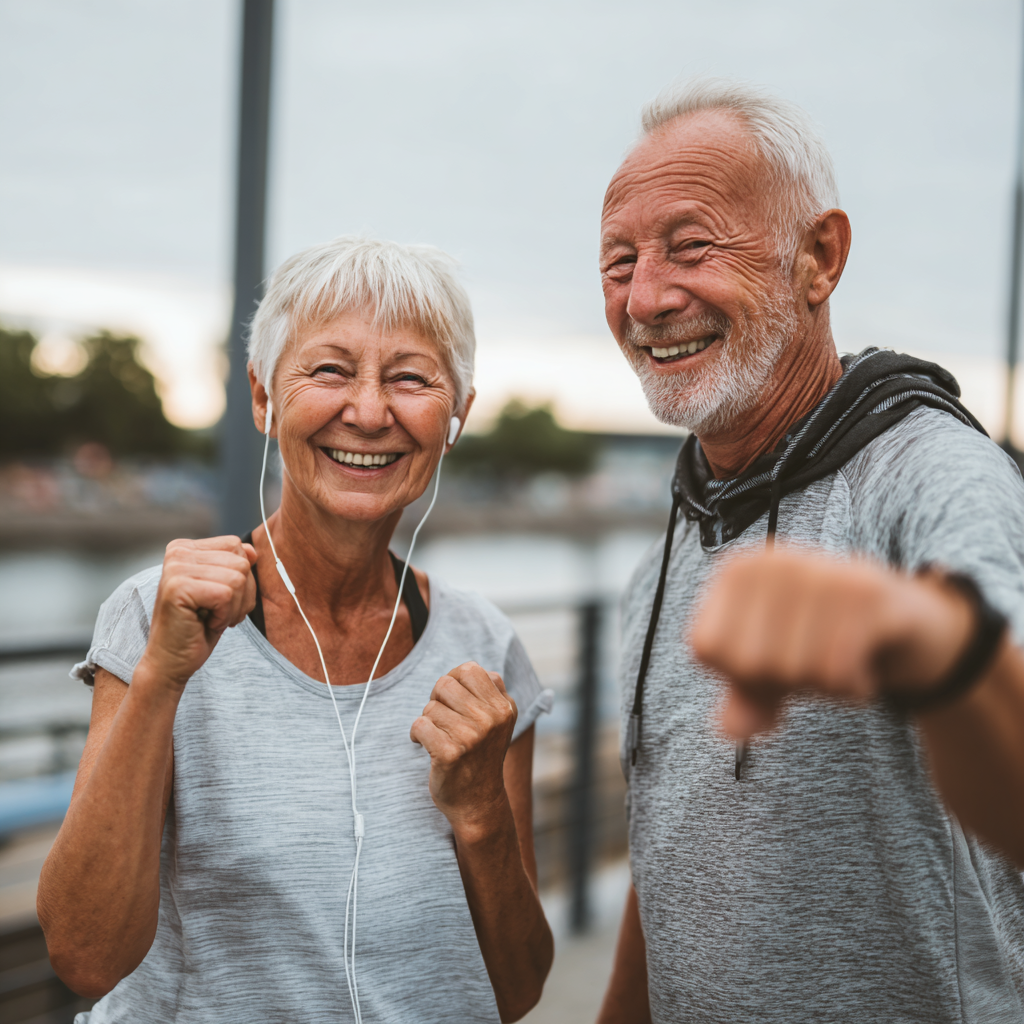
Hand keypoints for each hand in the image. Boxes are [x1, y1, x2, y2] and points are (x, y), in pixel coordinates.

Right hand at [139, 537, 256, 692]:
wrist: (171, 661)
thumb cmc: (198, 627)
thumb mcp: (223, 590)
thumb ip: (235, 565)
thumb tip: (252, 550)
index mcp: (185, 548)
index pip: (236, 546)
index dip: (240, 577)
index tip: (219, 598)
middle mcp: (177, 552)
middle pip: (241, 563)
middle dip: (240, 595)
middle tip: (217, 613)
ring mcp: (175, 568)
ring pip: (238, 579)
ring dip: (233, 608)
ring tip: (211, 618)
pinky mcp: (177, 588)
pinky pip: (226, 595)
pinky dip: (224, 616)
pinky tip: (205, 624)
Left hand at [410, 662, 517, 839]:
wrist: (478, 802)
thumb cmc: (482, 755)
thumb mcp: (498, 721)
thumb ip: (489, 692)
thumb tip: (466, 669)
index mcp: (504, 707)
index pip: (469, 669)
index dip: (454, 680)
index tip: (452, 701)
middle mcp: (491, 719)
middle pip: (444, 684)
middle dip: (436, 700)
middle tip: (441, 720)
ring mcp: (471, 737)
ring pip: (430, 707)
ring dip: (428, 721)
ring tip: (438, 736)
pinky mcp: (450, 754)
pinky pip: (419, 725)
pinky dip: (416, 735)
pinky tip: (425, 746)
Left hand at [690, 549, 973, 738]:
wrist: (906, 623)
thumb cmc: (824, 641)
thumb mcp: (774, 672)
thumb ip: (744, 701)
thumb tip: (728, 728)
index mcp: (737, 571)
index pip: (706, 646)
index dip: (738, 673)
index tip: (773, 658)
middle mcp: (774, 561)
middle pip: (750, 661)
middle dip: (785, 680)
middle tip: (814, 660)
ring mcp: (819, 570)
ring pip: (795, 668)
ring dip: (823, 688)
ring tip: (840, 662)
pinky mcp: (865, 591)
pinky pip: (838, 671)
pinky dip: (852, 690)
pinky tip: (863, 670)